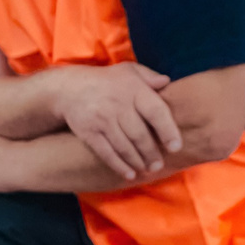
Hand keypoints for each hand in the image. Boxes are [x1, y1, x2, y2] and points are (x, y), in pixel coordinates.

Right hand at [49, 63, 180, 179]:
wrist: (69, 88)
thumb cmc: (106, 81)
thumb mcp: (127, 70)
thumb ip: (148, 76)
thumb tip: (167, 82)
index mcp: (133, 89)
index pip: (155, 111)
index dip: (168, 130)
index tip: (176, 147)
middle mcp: (117, 105)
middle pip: (140, 135)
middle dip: (152, 153)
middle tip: (159, 165)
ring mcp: (102, 120)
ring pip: (124, 146)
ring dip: (138, 162)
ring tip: (147, 170)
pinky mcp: (88, 132)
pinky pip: (106, 152)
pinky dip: (119, 165)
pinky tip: (129, 174)